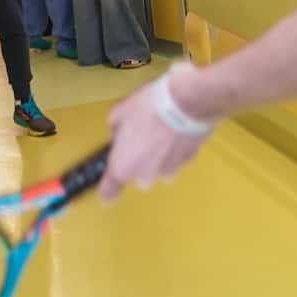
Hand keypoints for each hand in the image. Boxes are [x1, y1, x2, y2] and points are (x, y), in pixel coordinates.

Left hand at [101, 71, 215, 201]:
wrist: (187, 103)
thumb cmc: (150, 108)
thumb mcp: (120, 111)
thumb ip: (115, 129)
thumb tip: (119, 133)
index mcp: (122, 167)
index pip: (109, 193)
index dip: (107, 191)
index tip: (107, 188)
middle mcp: (145, 175)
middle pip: (137, 175)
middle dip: (138, 159)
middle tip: (139, 137)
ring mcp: (169, 171)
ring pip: (159, 167)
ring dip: (159, 154)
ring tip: (160, 130)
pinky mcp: (188, 163)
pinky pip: (176, 159)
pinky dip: (175, 148)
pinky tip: (175, 130)